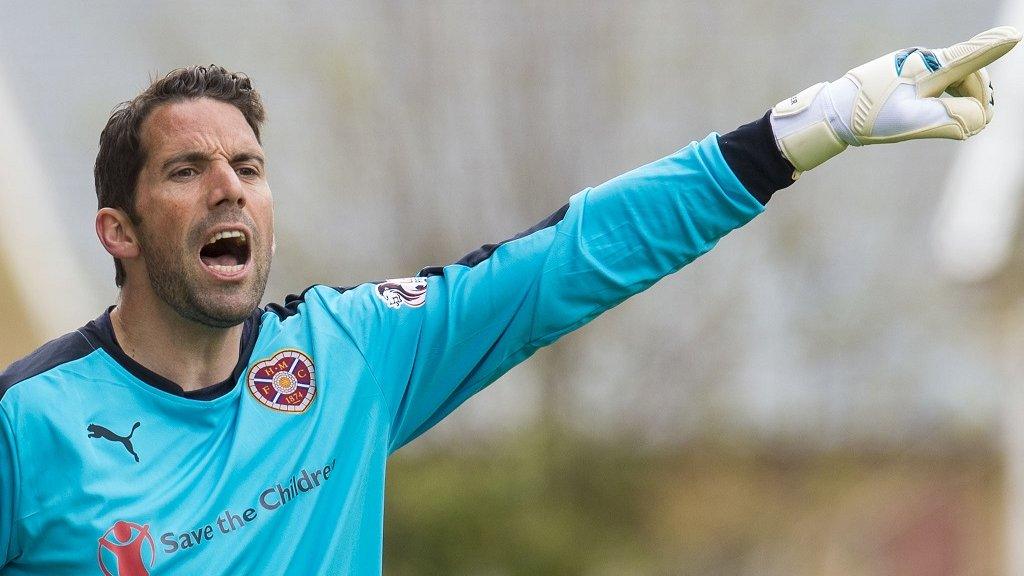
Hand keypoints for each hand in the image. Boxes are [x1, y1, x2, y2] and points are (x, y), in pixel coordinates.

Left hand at [770, 26, 1021, 174]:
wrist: (834, 112)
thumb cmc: (870, 117)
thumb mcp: (913, 122)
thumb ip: (953, 119)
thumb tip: (979, 118)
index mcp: (928, 68)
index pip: (969, 56)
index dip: (994, 47)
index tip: (1015, 35)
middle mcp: (925, 60)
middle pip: (971, 74)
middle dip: (976, 98)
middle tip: (966, 124)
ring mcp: (916, 64)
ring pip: (956, 79)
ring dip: (960, 100)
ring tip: (940, 120)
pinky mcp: (908, 73)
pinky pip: (940, 83)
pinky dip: (945, 98)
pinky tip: (931, 112)